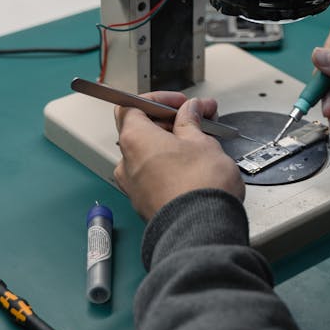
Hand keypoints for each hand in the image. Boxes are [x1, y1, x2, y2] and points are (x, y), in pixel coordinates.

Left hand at [114, 91, 244, 221]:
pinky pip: (154, 176)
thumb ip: (192, 122)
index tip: (180, 103)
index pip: (132, 106)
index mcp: (135, 139)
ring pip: (149, 155)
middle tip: (200, 118)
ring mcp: (134, 186)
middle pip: (141, 130)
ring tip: (201, 144)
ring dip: (172, 145)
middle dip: (172, 121)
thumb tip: (190, 112)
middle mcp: (127, 162)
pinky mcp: (146, 204)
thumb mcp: (202, 141)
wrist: (201, 229)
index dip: (159, 100)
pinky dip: (170, 166)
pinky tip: (193, 166)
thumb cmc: (199, 187)